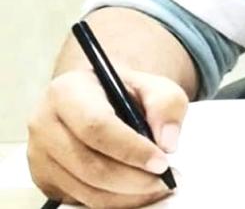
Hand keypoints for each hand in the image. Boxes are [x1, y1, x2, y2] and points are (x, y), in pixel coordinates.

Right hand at [27, 67, 186, 208]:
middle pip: (89, 164)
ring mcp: (39, 155)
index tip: (162, 162)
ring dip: (125, 195)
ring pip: (84, 188)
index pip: (97, 126)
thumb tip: (167, 142)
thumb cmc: (123, 91)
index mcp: (68, 91)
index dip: (131, 148)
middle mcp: (45, 123)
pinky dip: (112, 201)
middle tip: (163, 180)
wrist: (97, 97)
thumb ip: (166, 104)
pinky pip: (78, 199)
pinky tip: (135, 191)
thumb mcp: (152, 85)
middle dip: (132, 179)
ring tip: (155, 187)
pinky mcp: (44, 179)